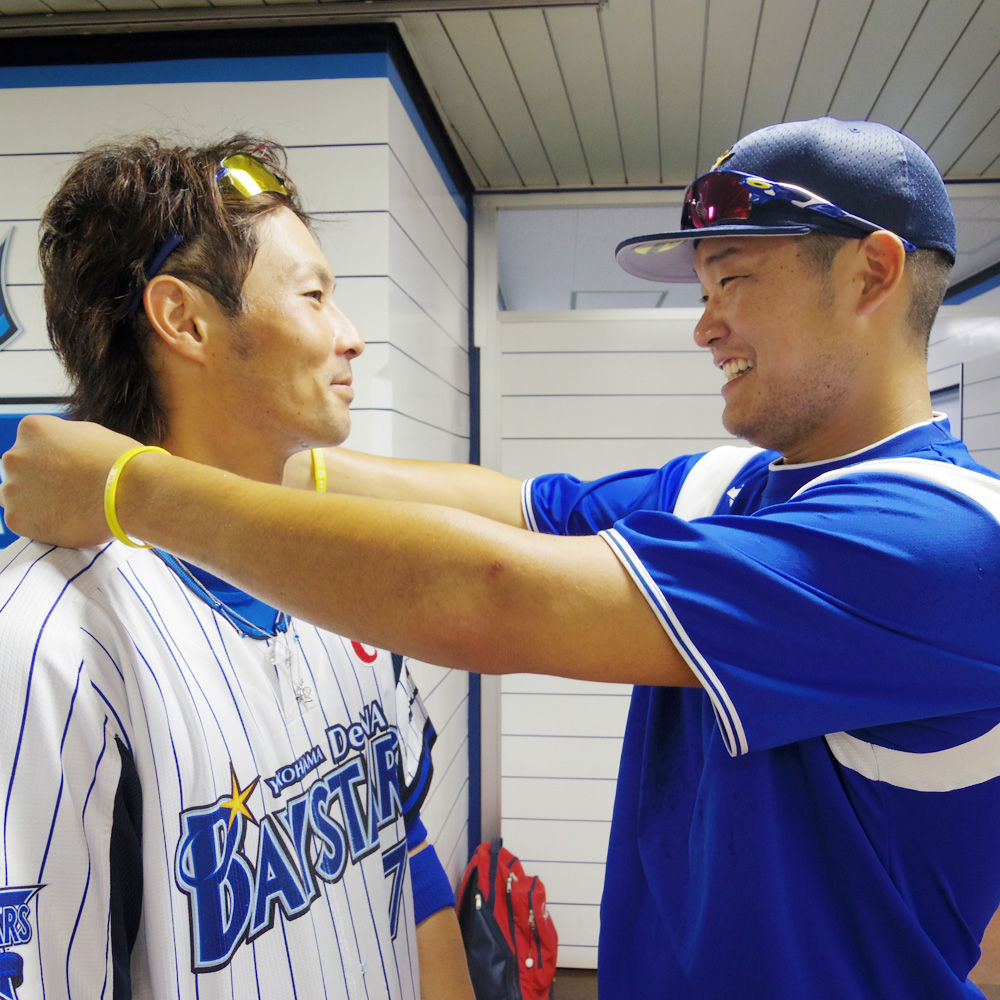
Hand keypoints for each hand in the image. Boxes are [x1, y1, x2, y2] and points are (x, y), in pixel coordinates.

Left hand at [0, 415, 141, 547]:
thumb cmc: (121, 462)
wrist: (133, 492)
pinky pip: (21, 521)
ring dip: (35, 501)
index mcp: (32, 429)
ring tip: (69, 508)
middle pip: (19, 470)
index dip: (53, 458)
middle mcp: (14, 455)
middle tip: (69, 491)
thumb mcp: (90, 434)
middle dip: (39, 479)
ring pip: (15, 496)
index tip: (69, 470)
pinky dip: (40, 524)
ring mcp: (12, 488)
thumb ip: (64, 441)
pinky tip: (66, 520)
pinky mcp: (16, 518)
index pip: (31, 444)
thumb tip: (60, 450)